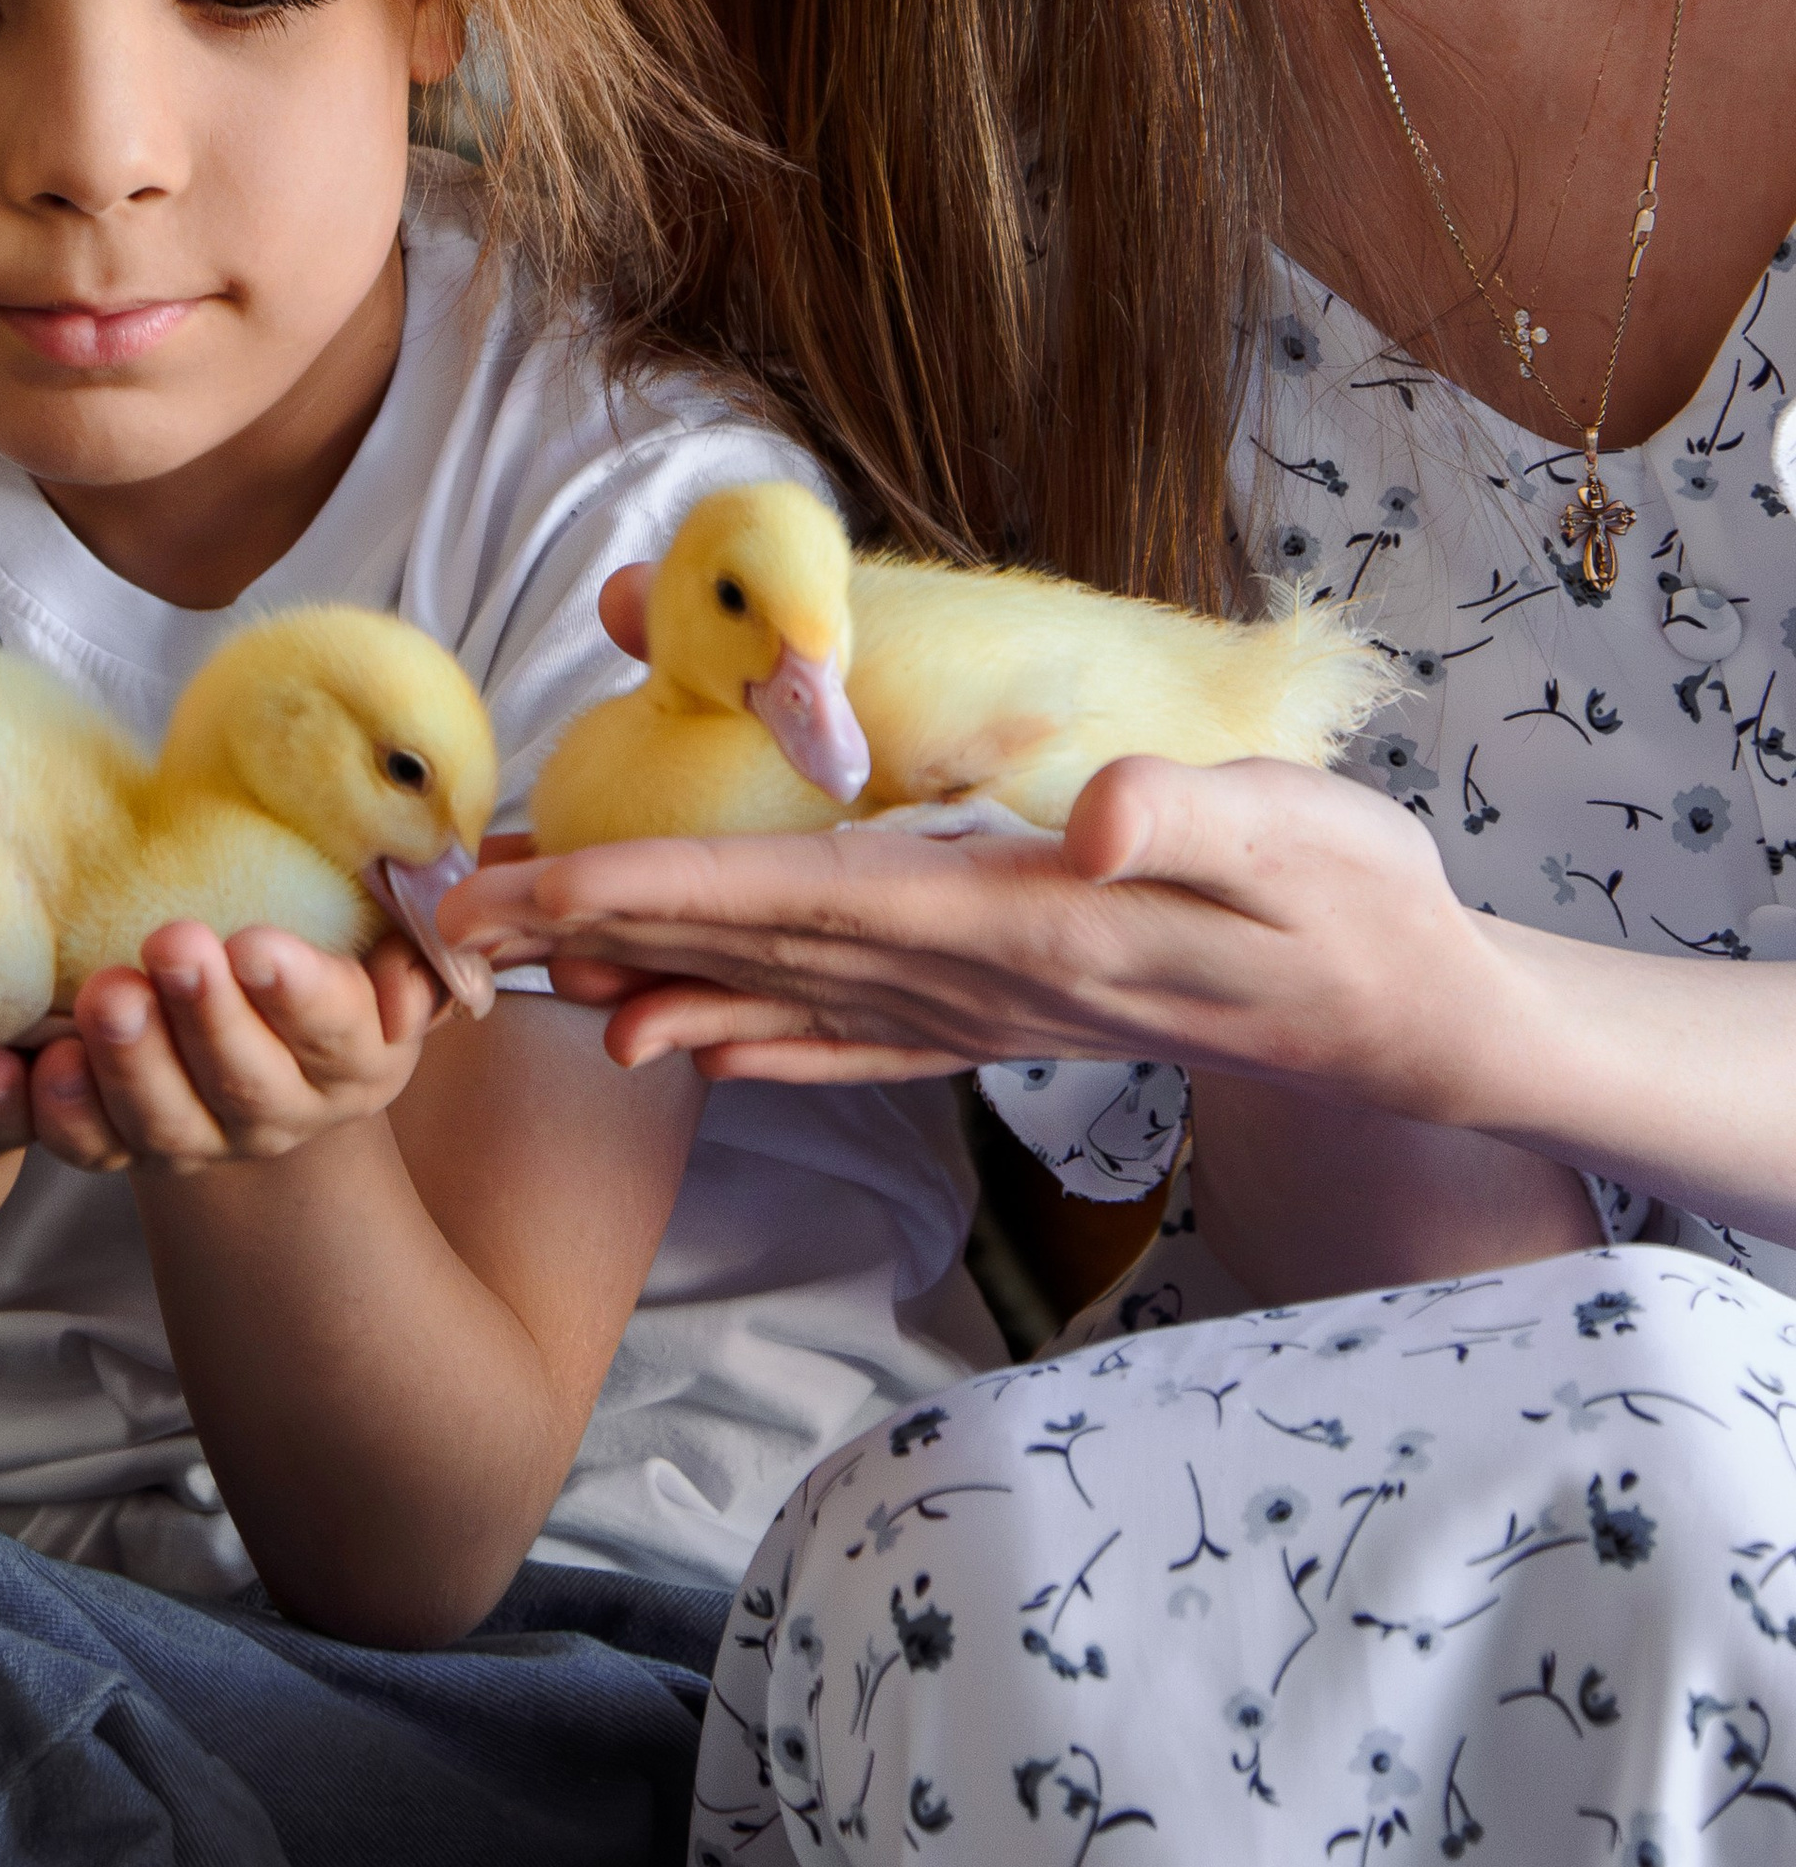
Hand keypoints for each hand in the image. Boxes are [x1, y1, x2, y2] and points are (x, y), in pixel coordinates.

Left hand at [24, 922, 440, 1173]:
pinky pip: (88, 1146)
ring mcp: (201, 1139)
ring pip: (163, 1120)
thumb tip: (441, 909)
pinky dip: (53, 1111)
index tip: (258, 945)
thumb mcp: (377, 939)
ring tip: (103, 995)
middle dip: (205, 1012)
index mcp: (357, 1057)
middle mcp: (283, 1112)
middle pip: (244, 1078)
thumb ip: (406, 932)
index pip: (335, 1029)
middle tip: (171, 941)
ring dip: (128, 1059)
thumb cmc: (317, 957)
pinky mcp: (126, 1149)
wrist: (257, 1035)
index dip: (298, 992)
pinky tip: (23, 1067)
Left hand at [437, 755, 1509, 1128]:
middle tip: (450, 925)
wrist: (1415, 1015)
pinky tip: (685, 1047)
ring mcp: (982, 1010)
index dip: (662, 894)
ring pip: (779, 993)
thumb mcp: (1301, 833)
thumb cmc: (1358, 898)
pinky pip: (851, 1036)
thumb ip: (1191, 818)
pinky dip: (757, 1036)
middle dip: (597, 936)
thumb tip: (1092, 820)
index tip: (542, 889)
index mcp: (1014, 926)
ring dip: (644, 980)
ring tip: (519, 977)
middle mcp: (972, 979)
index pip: (801, 901)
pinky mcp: (1004, 1014)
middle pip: (749, 951)